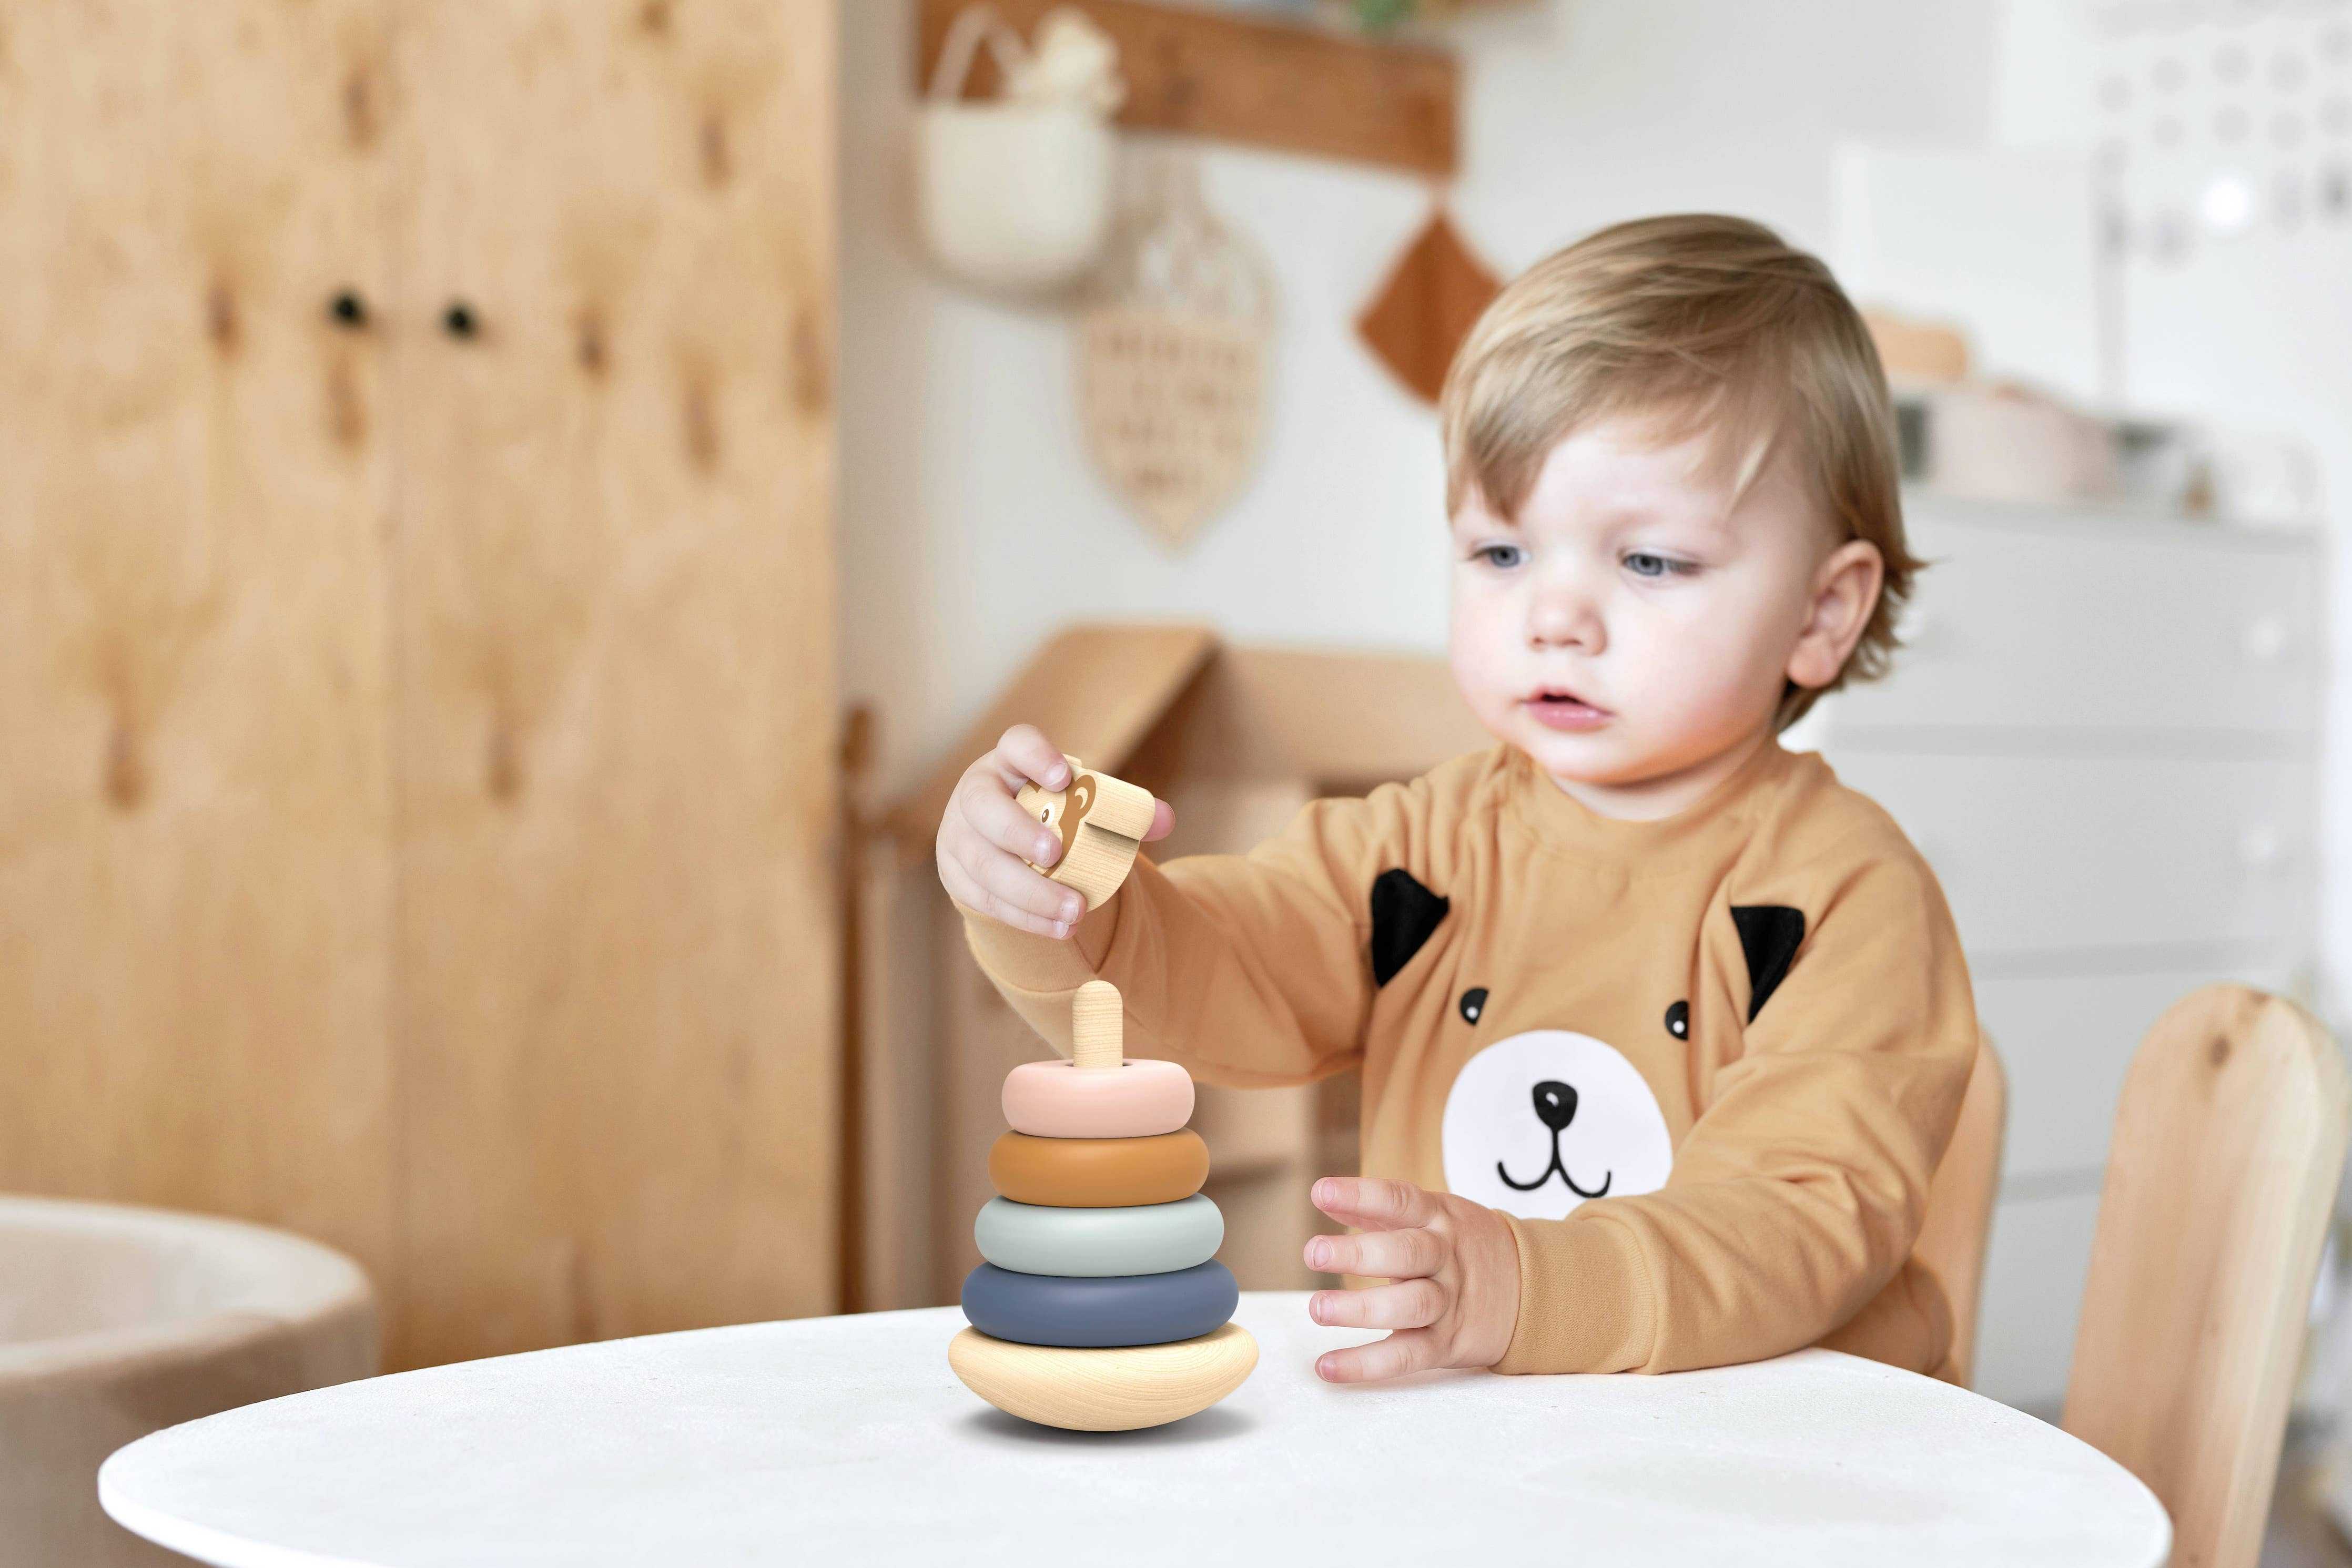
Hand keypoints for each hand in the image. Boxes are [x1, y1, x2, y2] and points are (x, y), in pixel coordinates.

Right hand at [935, 723, 1173, 938]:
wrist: (1005, 847)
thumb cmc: (1050, 814)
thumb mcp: (1080, 805)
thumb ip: (1123, 811)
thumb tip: (1164, 819)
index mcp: (1009, 762)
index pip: (1016, 745)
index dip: (1036, 756)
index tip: (1064, 776)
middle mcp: (976, 793)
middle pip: (984, 807)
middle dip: (1018, 832)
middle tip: (1056, 855)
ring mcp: (959, 836)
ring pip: (983, 864)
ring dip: (1030, 891)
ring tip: (1074, 910)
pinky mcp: (957, 876)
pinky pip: (986, 900)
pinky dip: (1025, 917)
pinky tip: (1060, 928)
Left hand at [1301, 1177, 1519, 1382]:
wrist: (1531, 1288)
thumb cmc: (1461, 1245)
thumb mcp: (1433, 1214)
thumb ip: (1379, 1209)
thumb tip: (1322, 1195)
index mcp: (1439, 1218)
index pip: (1400, 1201)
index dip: (1360, 1195)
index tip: (1319, 1192)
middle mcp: (1446, 1258)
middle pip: (1407, 1254)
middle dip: (1359, 1254)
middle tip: (1314, 1252)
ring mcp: (1449, 1303)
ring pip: (1410, 1306)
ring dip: (1361, 1309)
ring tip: (1317, 1308)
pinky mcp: (1446, 1344)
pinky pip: (1406, 1356)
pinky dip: (1365, 1364)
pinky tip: (1326, 1366)